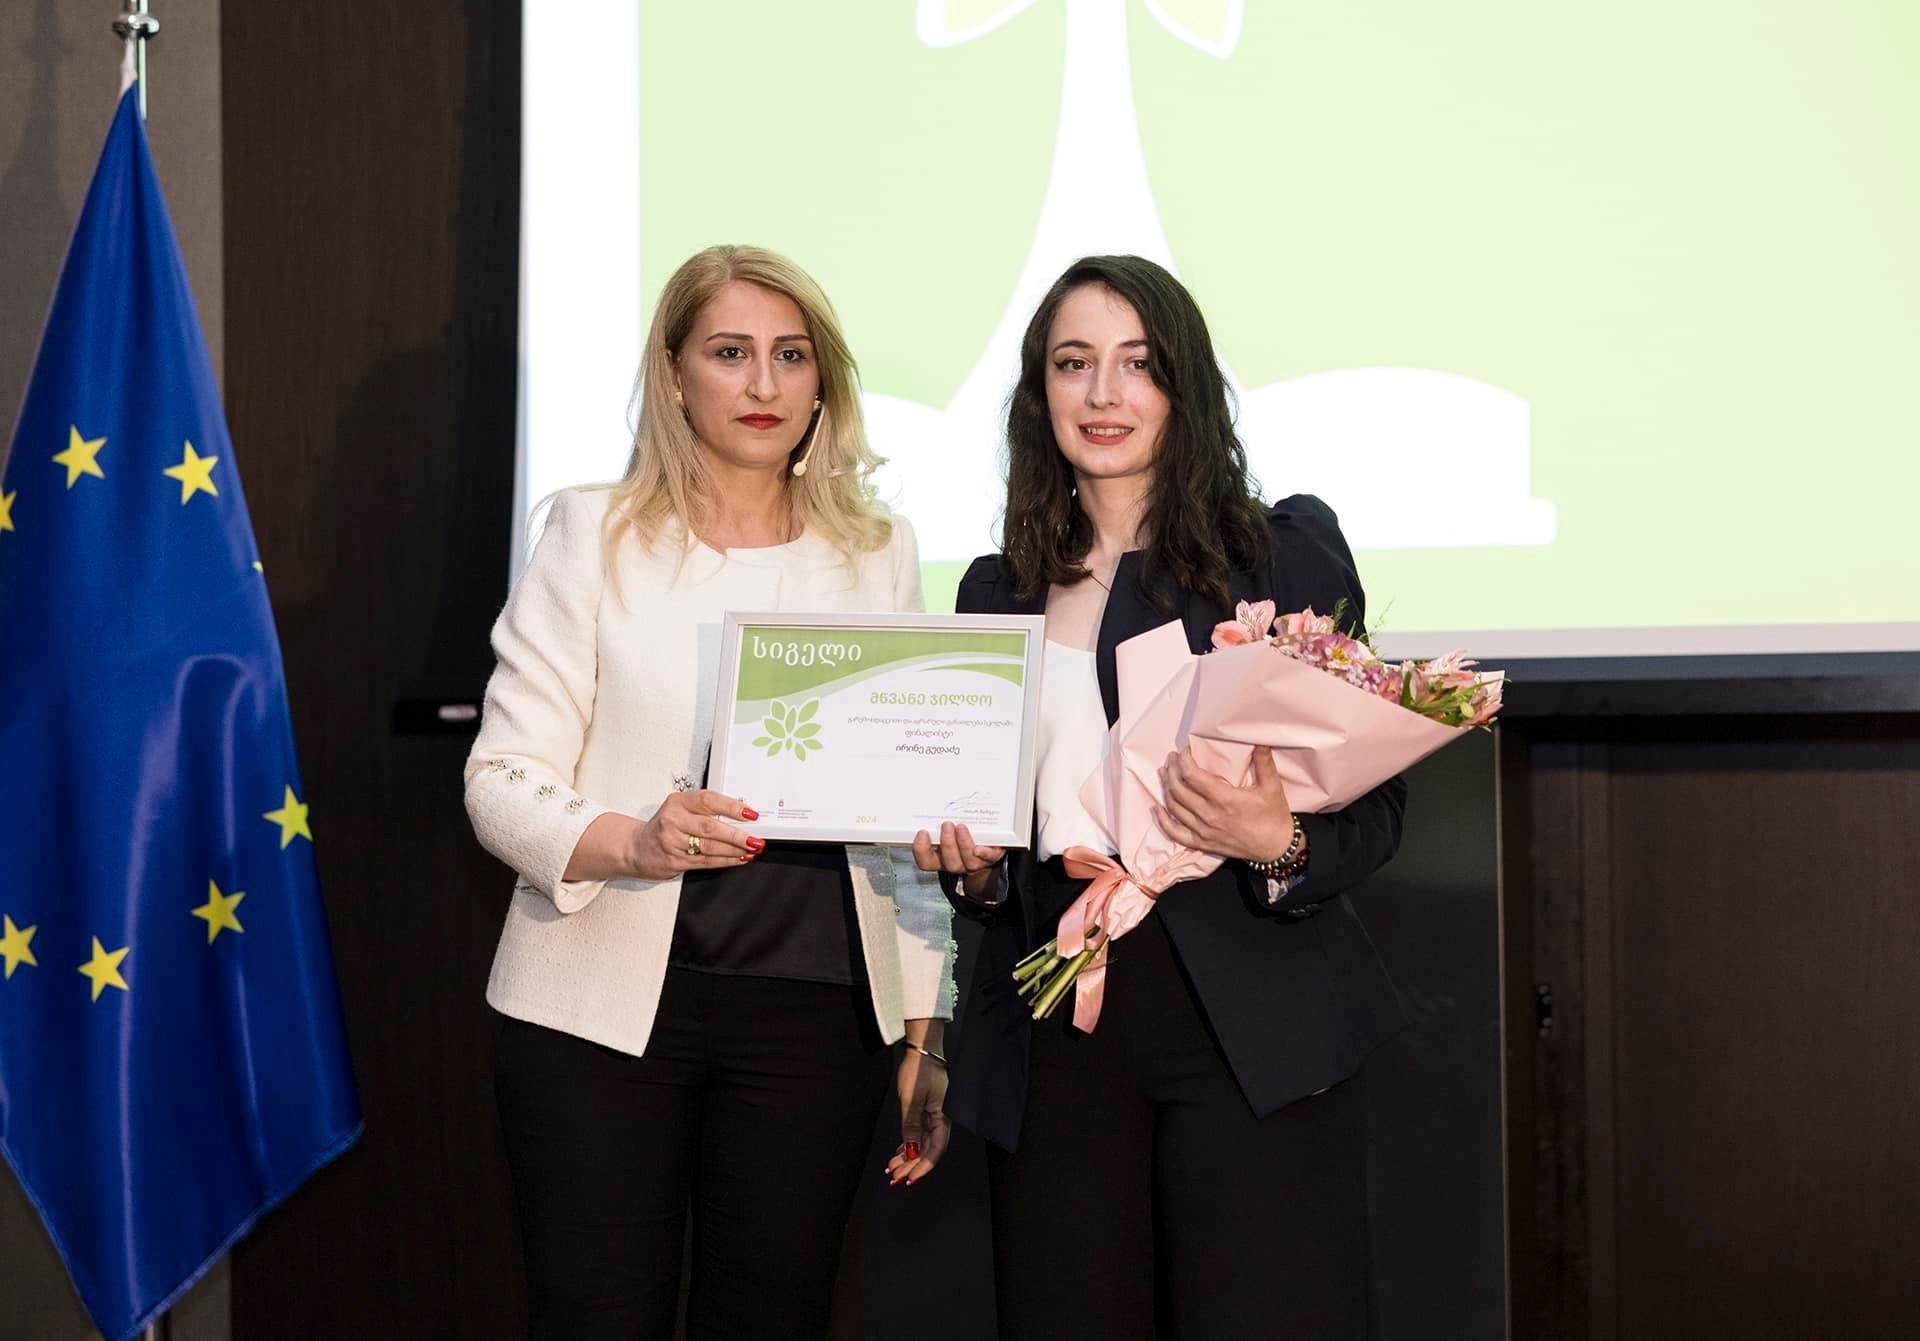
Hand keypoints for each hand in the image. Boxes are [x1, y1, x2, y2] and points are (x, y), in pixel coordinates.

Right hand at [627, 788, 762, 879]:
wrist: (636, 848)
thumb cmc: (665, 826)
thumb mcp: (680, 809)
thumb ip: (706, 810)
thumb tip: (742, 816)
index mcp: (678, 802)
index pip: (708, 800)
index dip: (732, 807)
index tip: (750, 814)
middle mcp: (673, 820)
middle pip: (710, 827)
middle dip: (737, 835)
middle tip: (756, 839)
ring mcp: (672, 842)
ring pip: (710, 847)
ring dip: (735, 850)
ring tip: (752, 849)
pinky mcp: (674, 861)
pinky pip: (706, 862)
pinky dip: (726, 861)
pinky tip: (739, 859)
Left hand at [886, 1023, 948, 1186]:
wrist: (922, 1049)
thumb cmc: (919, 1069)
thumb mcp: (911, 1099)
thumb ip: (911, 1126)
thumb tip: (911, 1151)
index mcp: (941, 1117)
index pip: (935, 1150)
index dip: (922, 1167)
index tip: (909, 1178)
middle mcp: (940, 1119)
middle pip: (928, 1150)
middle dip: (912, 1166)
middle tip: (895, 1177)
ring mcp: (933, 1115)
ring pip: (922, 1144)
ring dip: (908, 1158)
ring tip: (893, 1168)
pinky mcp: (926, 1110)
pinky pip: (919, 1134)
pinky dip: (909, 1145)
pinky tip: (900, 1153)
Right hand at [911, 822, 1005, 899]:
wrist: (988, 846)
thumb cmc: (963, 835)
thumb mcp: (948, 828)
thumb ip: (938, 819)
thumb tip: (935, 799)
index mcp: (941, 858)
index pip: (926, 860)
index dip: (921, 850)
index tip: (922, 833)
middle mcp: (957, 863)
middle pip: (949, 861)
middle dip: (947, 843)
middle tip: (946, 825)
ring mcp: (974, 862)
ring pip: (968, 860)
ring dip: (963, 843)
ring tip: (961, 827)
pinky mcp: (991, 857)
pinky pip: (988, 857)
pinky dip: (984, 853)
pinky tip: (980, 848)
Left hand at [1153, 746, 1293, 862]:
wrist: (1275, 847)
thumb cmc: (1274, 816)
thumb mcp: (1272, 786)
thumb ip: (1264, 762)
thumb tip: (1259, 739)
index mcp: (1225, 799)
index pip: (1192, 776)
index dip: (1184, 761)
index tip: (1185, 751)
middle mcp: (1210, 816)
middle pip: (1179, 789)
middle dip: (1172, 770)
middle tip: (1172, 758)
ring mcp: (1203, 831)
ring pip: (1174, 807)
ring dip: (1166, 788)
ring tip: (1165, 774)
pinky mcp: (1202, 843)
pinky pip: (1175, 833)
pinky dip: (1163, 820)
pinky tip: (1157, 809)